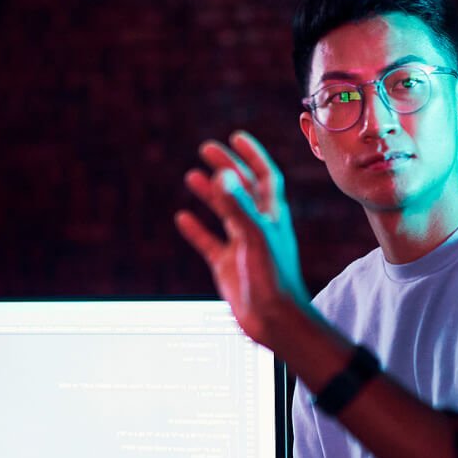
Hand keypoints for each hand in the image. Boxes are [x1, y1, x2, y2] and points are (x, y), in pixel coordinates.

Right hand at [178, 131, 313, 348]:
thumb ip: (238, 206)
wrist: (274, 320)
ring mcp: (242, 245)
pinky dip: (196, 230)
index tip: (235, 137)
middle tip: (206, 149)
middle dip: (226, 167)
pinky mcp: (228, 265)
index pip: (264, 176)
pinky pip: (209, 243)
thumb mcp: (255, 236)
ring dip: (210, 193)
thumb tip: (222, 176)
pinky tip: (183, 218)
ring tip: (192, 176)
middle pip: (241, 188)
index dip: (252, 155)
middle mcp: (259, 226)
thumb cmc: (274, 279)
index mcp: (273, 215)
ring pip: (224, 212)